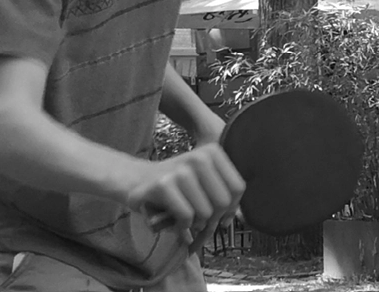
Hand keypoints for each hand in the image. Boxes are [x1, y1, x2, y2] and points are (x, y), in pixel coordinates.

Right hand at [128, 145, 244, 244]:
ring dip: (195, 222)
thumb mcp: (203, 182)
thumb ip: (225, 194)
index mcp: (212, 152)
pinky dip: (181, 225)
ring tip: (184, 216)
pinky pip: (187, 216)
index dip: (230, 207)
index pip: (237, 188)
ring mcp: (180, 171)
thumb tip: (242, 217)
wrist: (136, 180)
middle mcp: (198, 157)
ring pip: (206, 211)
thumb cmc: (176, 186)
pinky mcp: (163, 185)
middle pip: (223, 201)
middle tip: (199, 217)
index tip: (217, 211)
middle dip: (212, 217)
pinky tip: (173, 218)